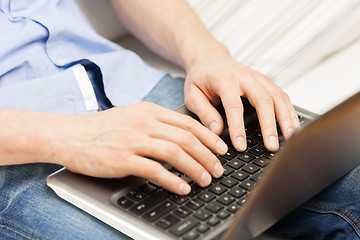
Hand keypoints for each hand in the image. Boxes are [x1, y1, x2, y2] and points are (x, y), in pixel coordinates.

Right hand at [54, 102, 226, 194]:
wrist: (71, 135)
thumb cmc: (102, 128)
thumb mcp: (133, 116)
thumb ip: (157, 122)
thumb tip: (183, 135)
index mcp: (150, 111)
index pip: (188, 123)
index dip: (209, 138)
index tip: (221, 150)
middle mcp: (144, 123)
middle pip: (186, 138)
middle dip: (207, 156)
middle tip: (218, 169)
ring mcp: (133, 140)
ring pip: (175, 153)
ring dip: (195, 168)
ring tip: (206, 180)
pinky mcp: (122, 158)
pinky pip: (154, 170)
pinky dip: (172, 180)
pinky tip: (182, 188)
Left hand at [184, 48, 299, 151]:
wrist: (210, 59)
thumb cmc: (200, 78)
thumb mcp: (192, 95)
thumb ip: (204, 113)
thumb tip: (217, 132)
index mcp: (224, 79)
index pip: (234, 105)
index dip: (238, 127)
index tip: (241, 145)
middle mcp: (245, 77)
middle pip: (263, 100)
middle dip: (269, 125)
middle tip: (271, 146)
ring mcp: (258, 78)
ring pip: (278, 97)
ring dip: (286, 118)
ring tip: (289, 138)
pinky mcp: (266, 82)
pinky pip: (282, 96)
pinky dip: (290, 111)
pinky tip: (293, 127)